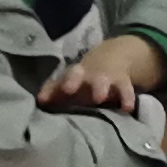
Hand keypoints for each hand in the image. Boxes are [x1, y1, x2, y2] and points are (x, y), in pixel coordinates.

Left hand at [40, 33, 166, 110]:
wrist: (114, 58)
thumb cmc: (85, 77)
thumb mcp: (71, 81)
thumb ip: (54, 91)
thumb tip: (38, 100)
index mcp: (76, 74)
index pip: (65, 77)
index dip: (55, 85)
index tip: (45, 98)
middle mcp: (90, 74)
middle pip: (79, 75)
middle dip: (77, 82)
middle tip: (67, 89)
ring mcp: (107, 78)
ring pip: (104, 81)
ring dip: (100, 88)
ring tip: (99, 98)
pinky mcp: (123, 84)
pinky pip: (126, 91)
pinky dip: (127, 99)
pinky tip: (127, 109)